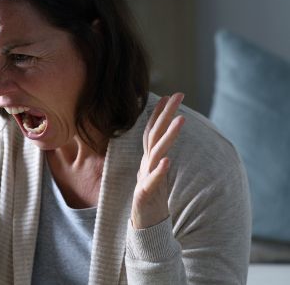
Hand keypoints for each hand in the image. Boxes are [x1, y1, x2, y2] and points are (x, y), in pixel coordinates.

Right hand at [131, 93, 184, 229]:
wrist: (143, 227)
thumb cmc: (151, 199)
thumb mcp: (155, 173)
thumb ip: (157, 155)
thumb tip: (164, 137)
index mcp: (148, 160)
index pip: (152, 131)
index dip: (159, 113)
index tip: (169, 95)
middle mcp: (145, 165)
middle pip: (153, 135)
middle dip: (165, 114)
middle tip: (177, 95)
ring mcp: (144, 179)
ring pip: (155, 153)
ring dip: (168, 136)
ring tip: (181, 120)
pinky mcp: (144, 195)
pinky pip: (152, 182)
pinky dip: (159, 171)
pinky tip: (167, 161)